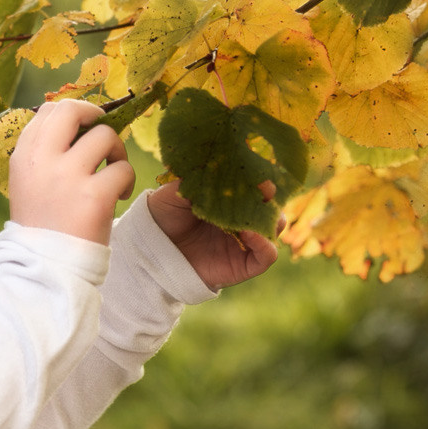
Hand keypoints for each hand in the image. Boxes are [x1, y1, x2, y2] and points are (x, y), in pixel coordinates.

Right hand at [9, 100, 135, 244]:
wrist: (46, 269)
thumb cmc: (42, 225)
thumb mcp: (27, 183)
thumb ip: (43, 154)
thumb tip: (75, 123)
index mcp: (24, 156)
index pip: (48, 110)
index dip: (73, 114)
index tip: (85, 128)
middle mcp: (42, 160)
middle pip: (73, 110)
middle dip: (96, 115)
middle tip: (104, 134)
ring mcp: (68, 177)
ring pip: (105, 136)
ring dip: (117, 152)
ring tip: (113, 175)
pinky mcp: (94, 196)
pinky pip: (123, 169)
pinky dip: (127, 180)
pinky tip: (119, 196)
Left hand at [147, 181, 280, 289]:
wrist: (154, 248)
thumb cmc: (165, 215)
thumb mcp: (175, 192)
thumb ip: (193, 179)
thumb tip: (212, 163)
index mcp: (229, 198)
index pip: (255, 185)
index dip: (259, 178)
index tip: (257, 172)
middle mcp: (241, 218)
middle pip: (270, 205)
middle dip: (270, 197)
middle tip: (264, 189)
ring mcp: (246, 241)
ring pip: (273, 228)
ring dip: (270, 219)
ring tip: (253, 213)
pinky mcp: (245, 264)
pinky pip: (267, 255)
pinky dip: (264, 244)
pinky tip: (248, 233)